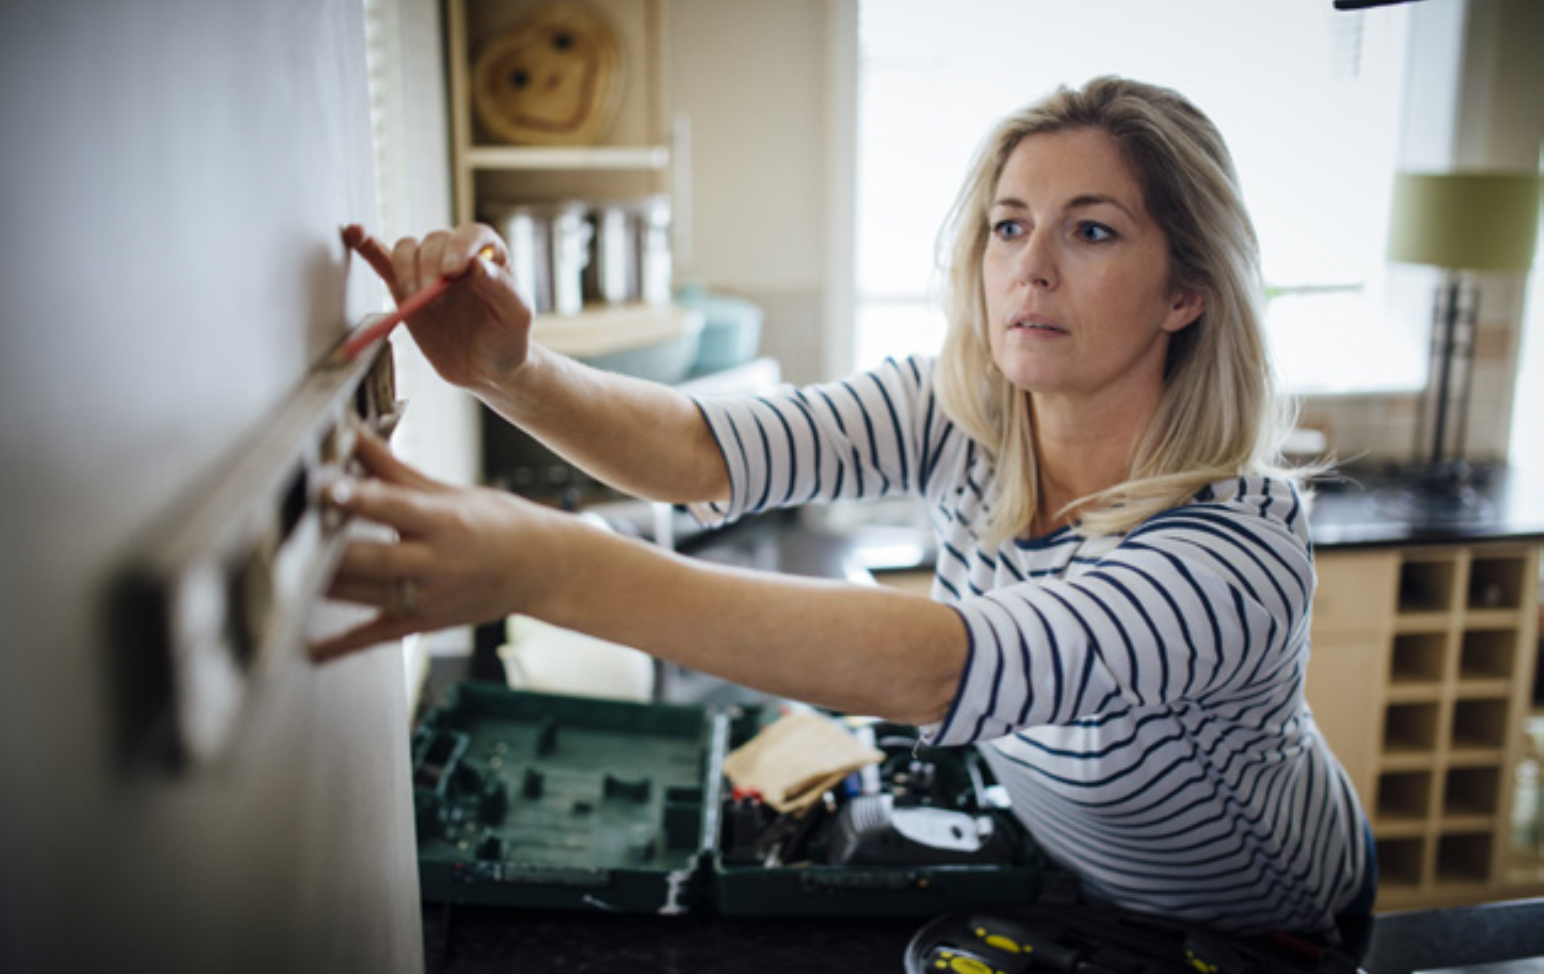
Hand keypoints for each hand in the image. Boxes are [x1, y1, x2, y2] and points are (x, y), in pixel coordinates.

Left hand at [311, 427, 560, 662]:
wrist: (541, 569)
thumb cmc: (497, 524)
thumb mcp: (449, 493)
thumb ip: (393, 469)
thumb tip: (352, 432)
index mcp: (444, 522)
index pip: (394, 507)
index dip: (359, 497)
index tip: (325, 486)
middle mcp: (437, 563)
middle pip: (371, 559)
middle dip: (328, 548)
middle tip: (287, 535)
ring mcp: (429, 598)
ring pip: (364, 595)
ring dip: (321, 586)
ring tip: (279, 575)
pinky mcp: (424, 622)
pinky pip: (375, 636)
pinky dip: (340, 646)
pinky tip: (308, 650)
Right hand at [344, 223, 532, 391]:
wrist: (486, 368)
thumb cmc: (508, 338)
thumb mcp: (517, 315)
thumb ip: (502, 287)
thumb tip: (475, 264)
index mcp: (489, 255)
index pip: (472, 234)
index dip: (460, 246)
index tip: (453, 271)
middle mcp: (456, 255)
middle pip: (434, 240)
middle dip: (429, 265)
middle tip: (432, 295)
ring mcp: (429, 270)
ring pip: (407, 249)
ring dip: (406, 268)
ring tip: (416, 298)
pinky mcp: (405, 288)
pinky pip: (383, 261)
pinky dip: (368, 247)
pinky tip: (354, 233)